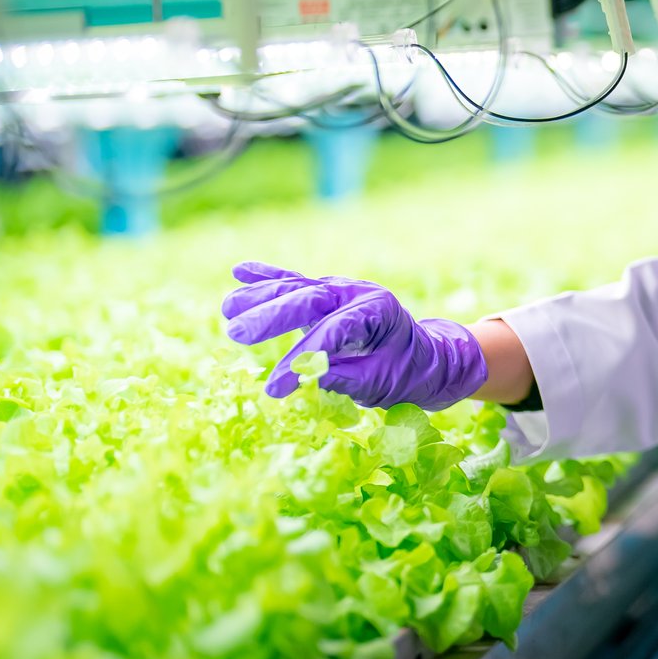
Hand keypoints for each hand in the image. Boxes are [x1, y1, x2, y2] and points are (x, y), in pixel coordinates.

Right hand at [220, 261, 485, 409]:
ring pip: (297, 288)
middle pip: (309, 300)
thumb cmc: (408, 373)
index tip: (277, 388)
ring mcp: (341, 290)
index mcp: (378, 312)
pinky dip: (268, 277)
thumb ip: (348, 378)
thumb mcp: (384, 383)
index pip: (333, 331)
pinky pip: (295, 283)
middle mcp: (357, 293)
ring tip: (229, 308)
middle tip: (237, 334)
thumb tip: (308, 376)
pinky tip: (239, 270)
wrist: (428, 357)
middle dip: (272, 317)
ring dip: (261, 296)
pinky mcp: (328, 294)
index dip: (303, 359)